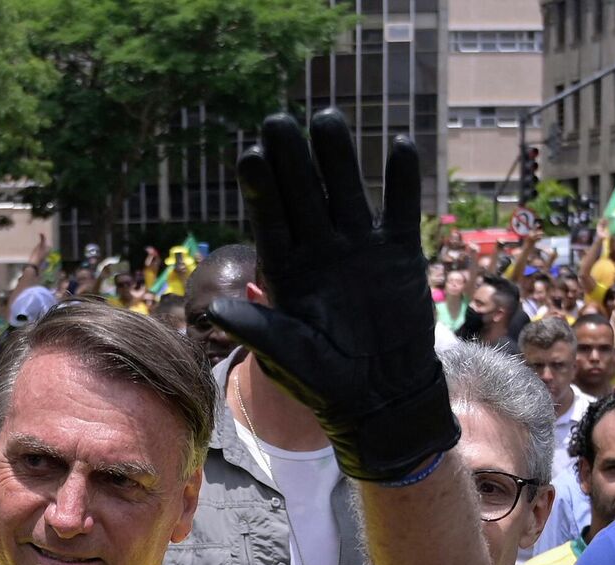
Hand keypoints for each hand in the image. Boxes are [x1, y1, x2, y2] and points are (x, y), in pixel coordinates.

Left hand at [209, 110, 457, 481]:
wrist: (382, 394)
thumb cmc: (326, 380)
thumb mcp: (288, 356)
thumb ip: (256, 329)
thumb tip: (212, 309)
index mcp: (287, 268)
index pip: (270, 218)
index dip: (260, 188)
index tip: (249, 156)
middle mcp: (320, 249)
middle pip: (303, 193)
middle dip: (291, 159)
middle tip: (278, 121)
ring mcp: (359, 247)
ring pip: (347, 190)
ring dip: (339, 157)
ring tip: (328, 120)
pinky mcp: (398, 252)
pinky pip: (401, 208)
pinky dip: (402, 180)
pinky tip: (400, 145)